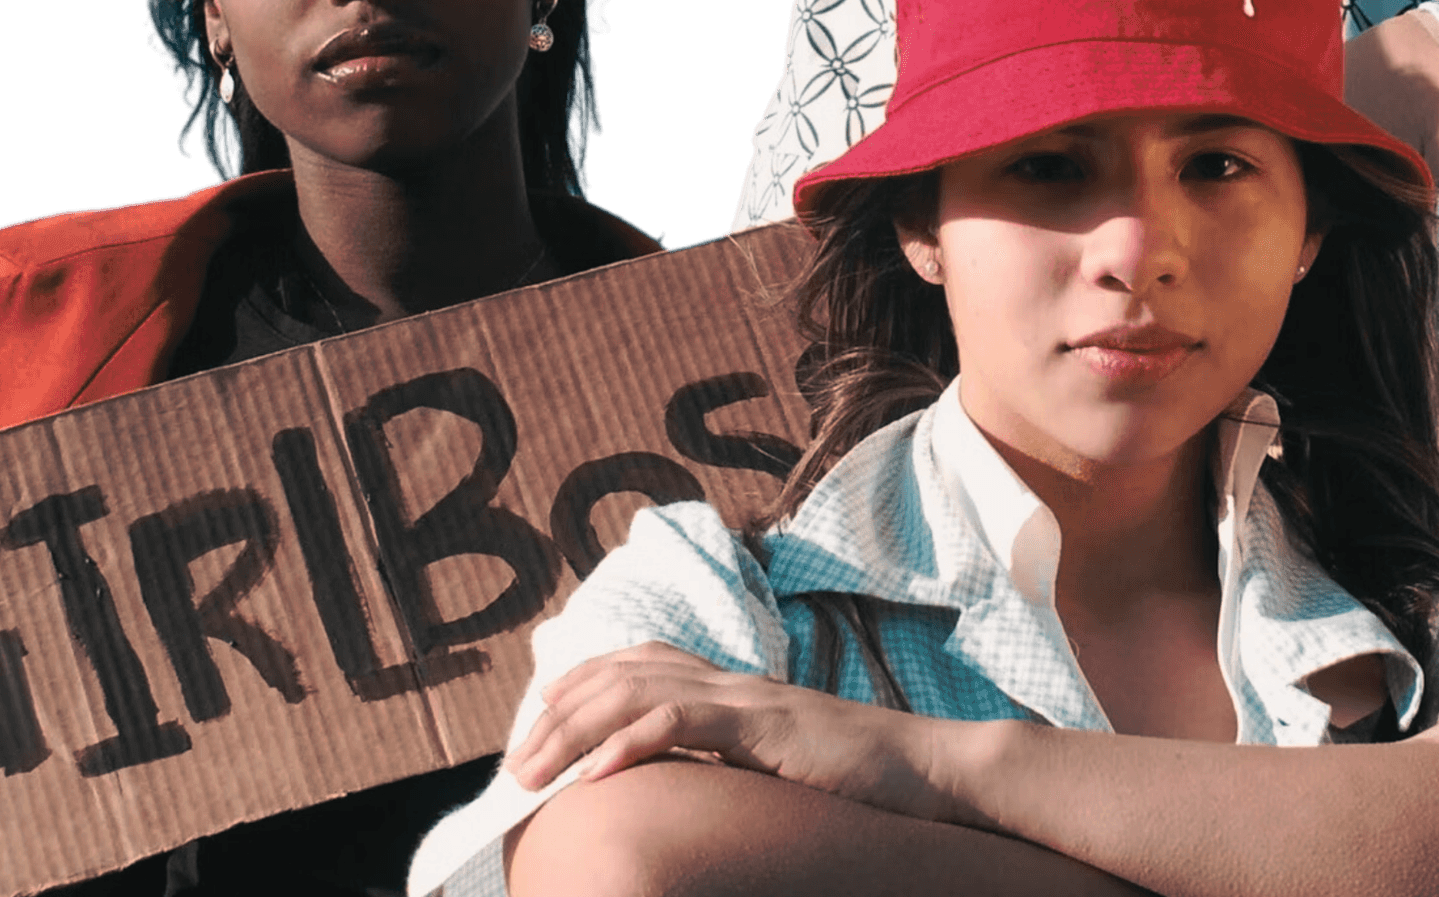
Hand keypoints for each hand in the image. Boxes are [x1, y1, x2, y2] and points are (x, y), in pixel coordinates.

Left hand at [512, 643, 952, 822]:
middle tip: (515, 762)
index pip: (637, 661)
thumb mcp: (774, 763)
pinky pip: (686, 721)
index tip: (535, 721)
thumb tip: (678, 777)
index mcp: (732, 686)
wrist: (924, 767)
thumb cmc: (854, 776)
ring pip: (638, 692)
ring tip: (534, 769)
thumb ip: (727, 756)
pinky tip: (599, 771)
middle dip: (557, 715)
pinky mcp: (766, 724)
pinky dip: (633, 741)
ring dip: (575, 731)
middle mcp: (731, 680)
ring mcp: (747, 699)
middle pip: (622, 673)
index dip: (578, 683)